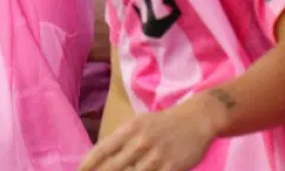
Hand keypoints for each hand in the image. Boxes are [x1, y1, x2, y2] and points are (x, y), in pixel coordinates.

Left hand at [78, 94, 224, 170]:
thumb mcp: (139, 123)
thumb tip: (99, 157)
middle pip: (113, 167)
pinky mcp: (172, 167)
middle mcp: (140, 142)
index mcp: (130, 128)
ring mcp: (156, 156)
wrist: (196, 119)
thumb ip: (120, 139)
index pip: (102, 149)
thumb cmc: (162, 123)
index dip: (88, 164)